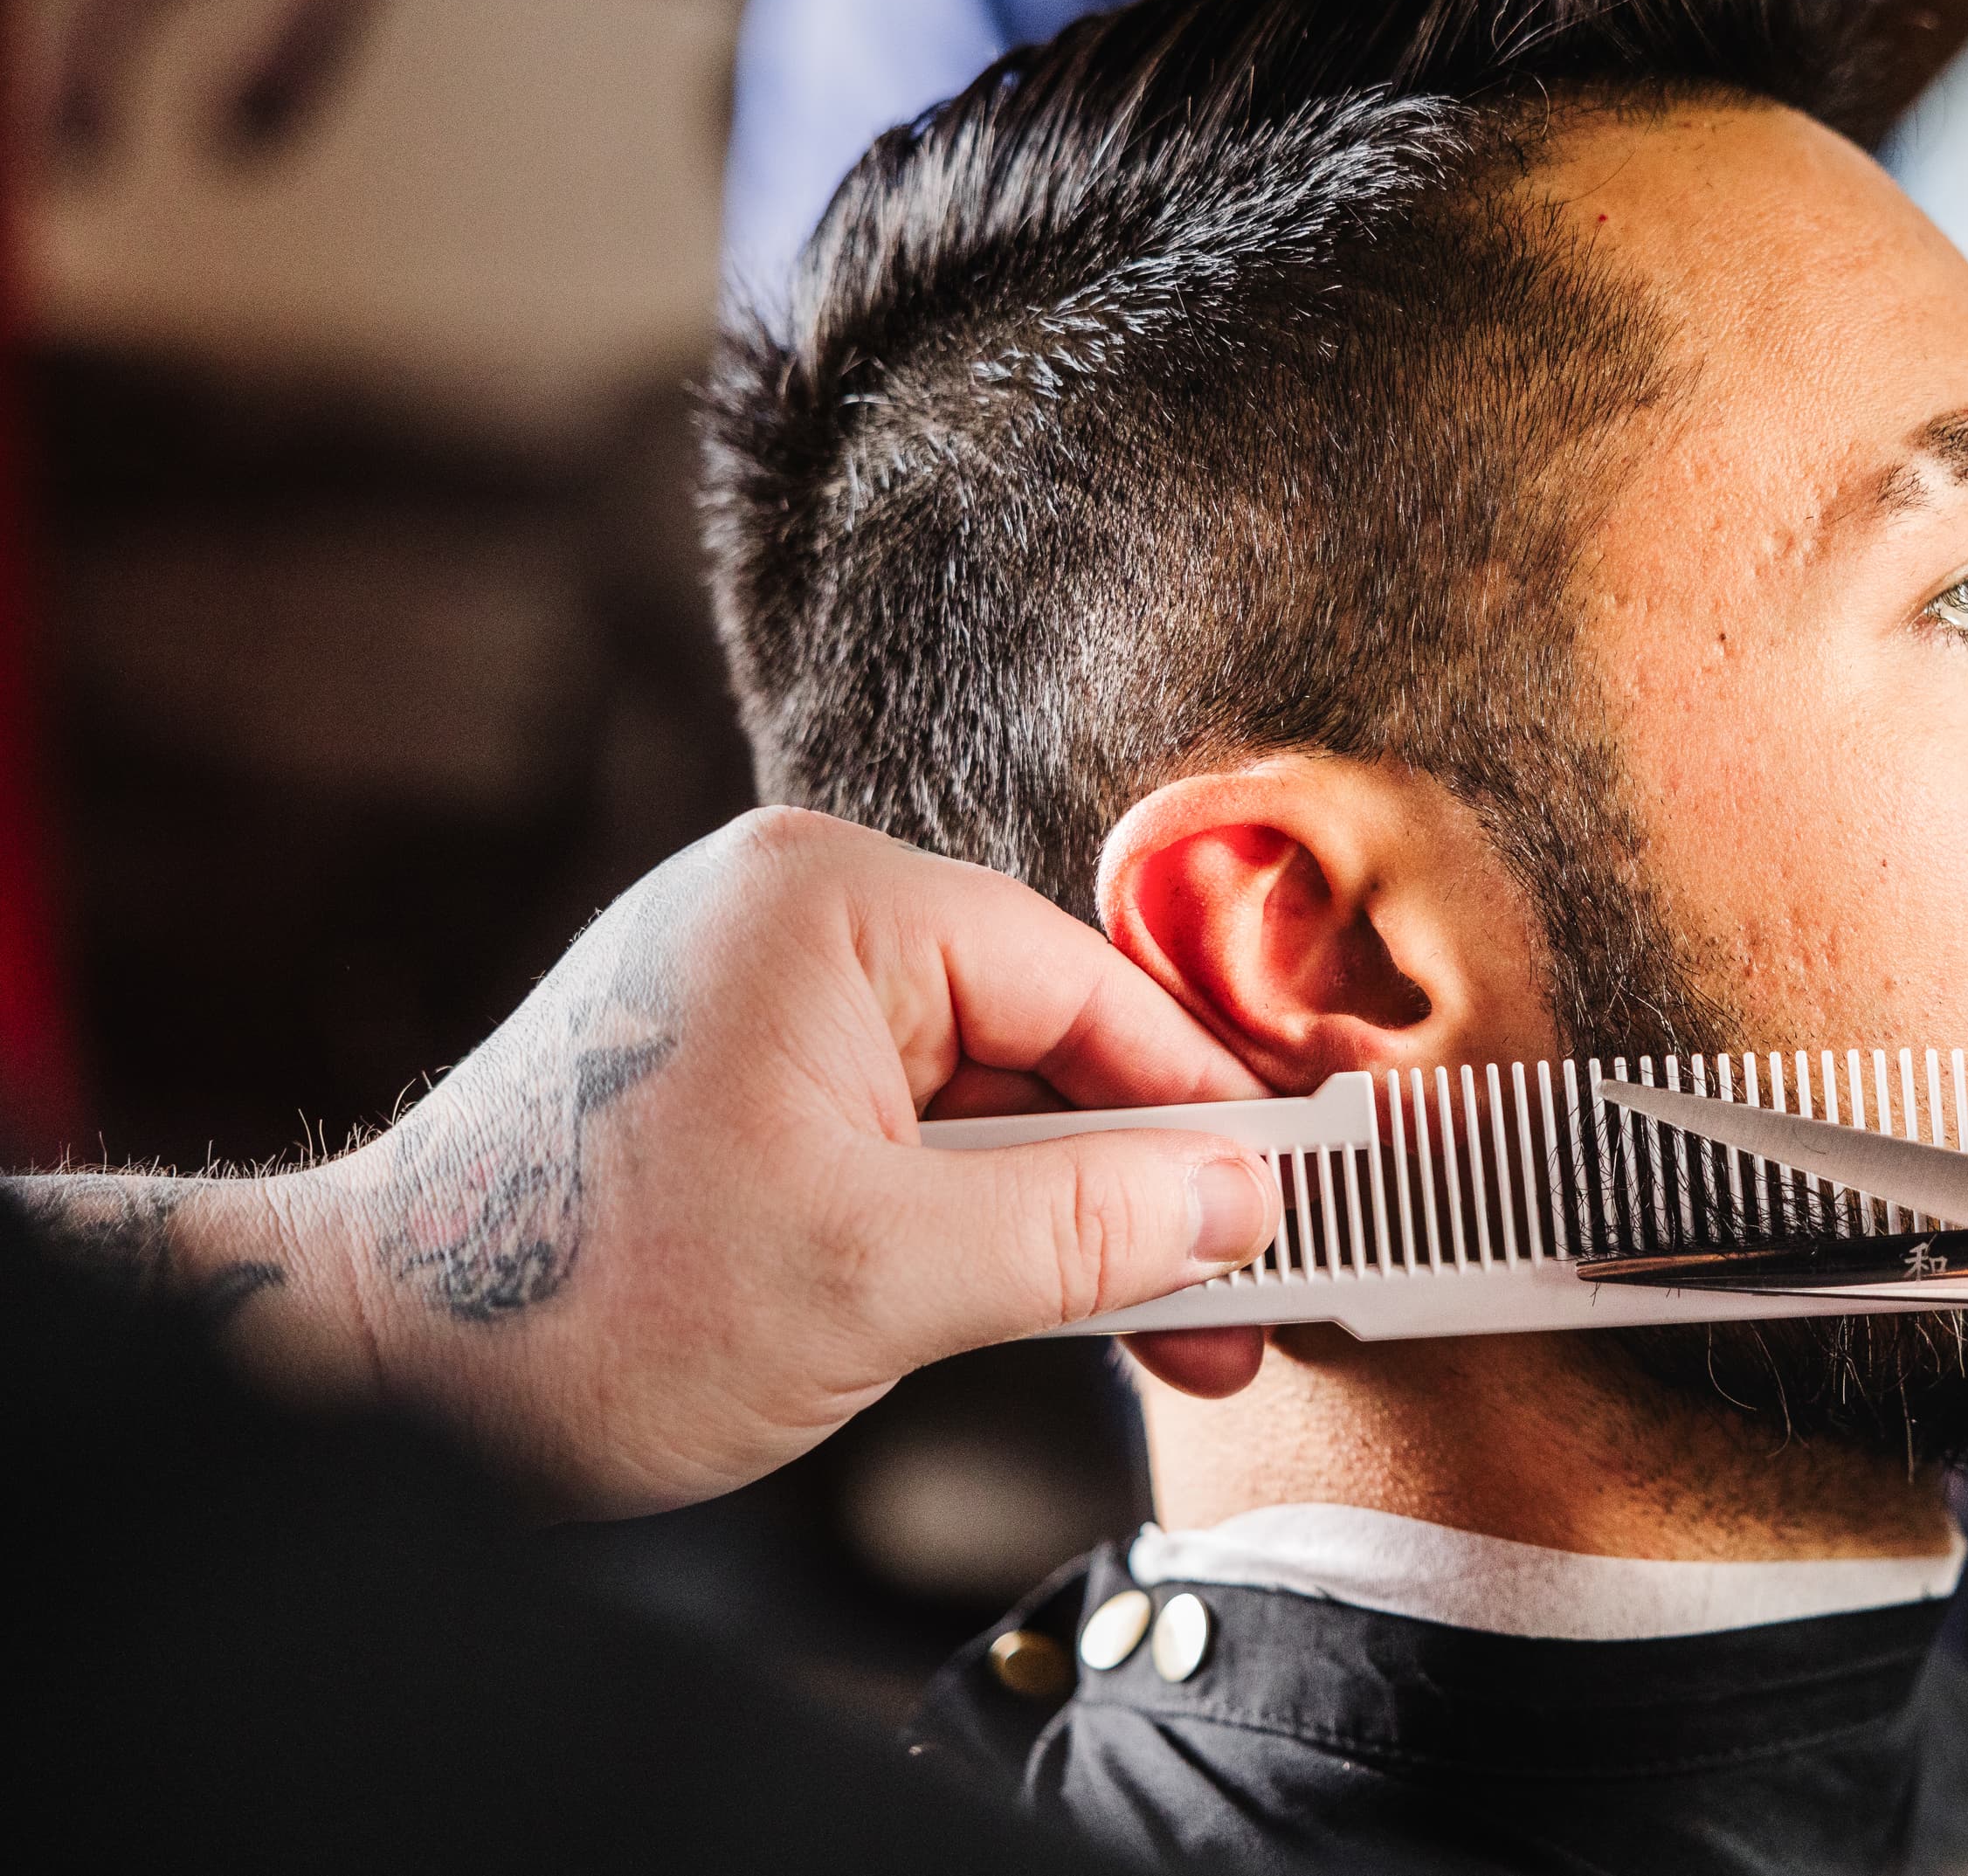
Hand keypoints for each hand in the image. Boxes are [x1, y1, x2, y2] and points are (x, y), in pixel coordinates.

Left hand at [25, 809, 1282, 1514]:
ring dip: (1068, 1218)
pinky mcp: (744, 1077)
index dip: (1200, 1103)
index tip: (1290, 1191)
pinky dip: (981, 1220)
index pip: (1081, 986)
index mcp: (825, 903)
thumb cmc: (577, 1304)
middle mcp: (796, 920)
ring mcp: (764, 996)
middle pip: (1043, 1041)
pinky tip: (1057, 1303)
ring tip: (1163, 1330)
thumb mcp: (881, 1277)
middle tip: (1237, 1297)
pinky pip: (913, 1131)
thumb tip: (1240, 1203)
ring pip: (985, 1100)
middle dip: (1140, 1184)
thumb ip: (1087, 1230)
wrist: (362, 1378)